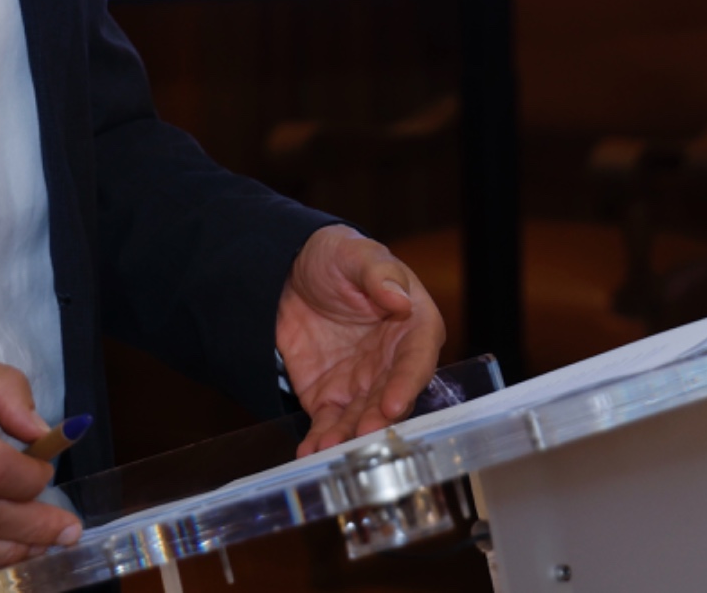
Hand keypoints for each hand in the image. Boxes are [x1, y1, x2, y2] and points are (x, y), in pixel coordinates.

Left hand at [276, 226, 446, 455]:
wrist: (290, 270)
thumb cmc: (337, 257)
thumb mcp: (357, 254)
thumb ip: (378, 274)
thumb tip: (399, 298)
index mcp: (414, 327)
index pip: (417, 361)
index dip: (406, 385)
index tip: (393, 404)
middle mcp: (393, 363)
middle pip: (391, 398)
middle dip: (377, 420)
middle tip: (361, 437)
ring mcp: (363, 383)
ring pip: (361, 418)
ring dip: (347, 437)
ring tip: (329, 449)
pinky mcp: (332, 396)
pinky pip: (329, 423)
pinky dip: (320, 439)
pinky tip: (309, 452)